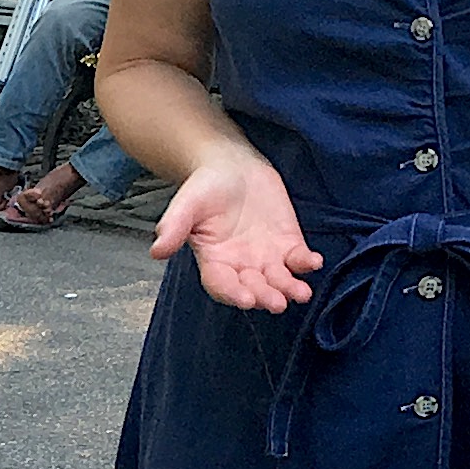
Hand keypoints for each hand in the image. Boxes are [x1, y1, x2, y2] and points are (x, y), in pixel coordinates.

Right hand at [149, 145, 320, 312]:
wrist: (232, 166)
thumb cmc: (205, 186)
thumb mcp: (186, 203)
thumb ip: (173, 227)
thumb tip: (156, 251)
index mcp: (214, 261)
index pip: (221, 284)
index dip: (232, 293)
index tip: (245, 298)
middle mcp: (241, 266)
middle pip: (254, 288)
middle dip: (265, 296)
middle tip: (276, 302)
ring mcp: (266, 257)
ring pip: (279, 280)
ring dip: (290, 288)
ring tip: (301, 293)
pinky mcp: (288, 243)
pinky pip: (299, 260)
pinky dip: (307, 263)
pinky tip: (314, 262)